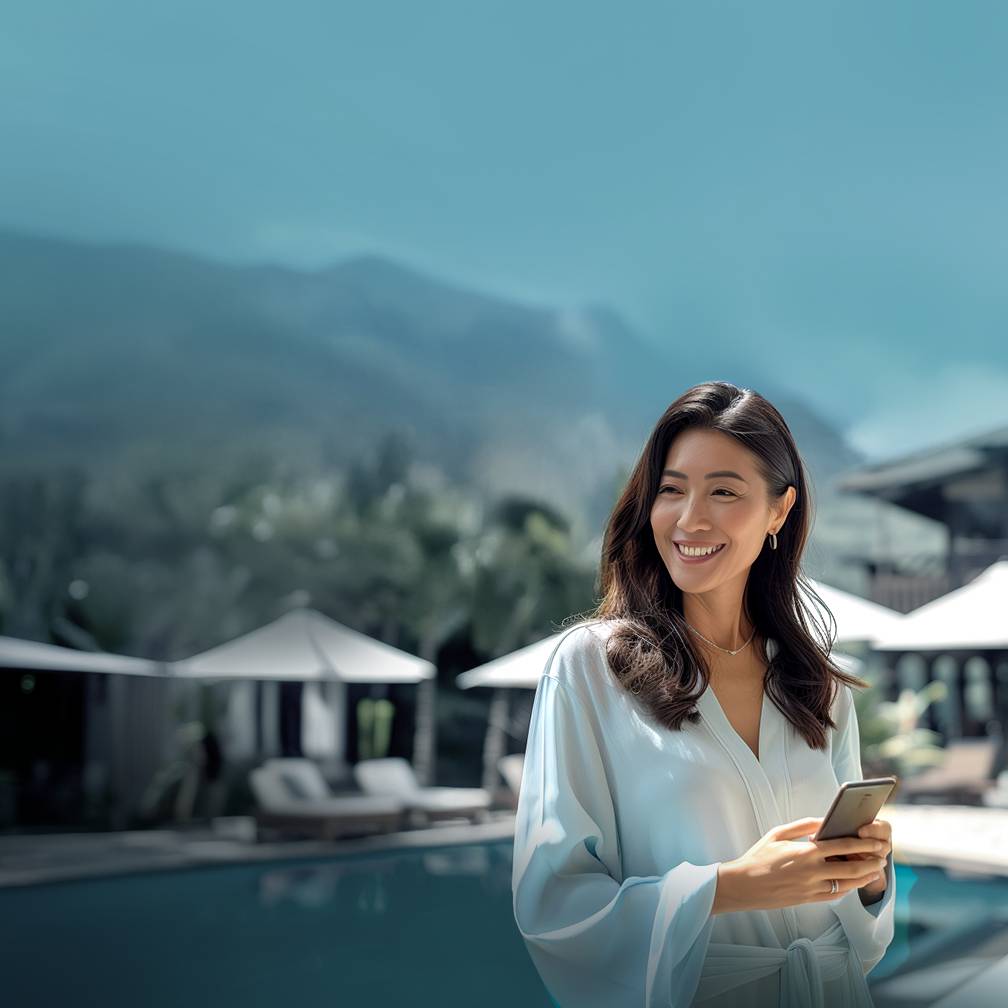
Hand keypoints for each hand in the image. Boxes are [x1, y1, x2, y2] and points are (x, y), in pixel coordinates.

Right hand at [714, 817, 887, 914]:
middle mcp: (812, 871)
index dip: (863, 843)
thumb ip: (803, 825)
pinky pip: (836, 894)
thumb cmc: (759, 856)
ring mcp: (812, 888)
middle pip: (852, 867)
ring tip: (875, 870)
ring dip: (865, 877)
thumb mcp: (778, 833)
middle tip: (883, 857)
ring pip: (848, 884)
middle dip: (871, 861)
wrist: (744, 885)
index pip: (842, 846)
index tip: (876, 841)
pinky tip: (854, 881)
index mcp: (806, 852)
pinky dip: (849, 887)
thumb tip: (824, 821)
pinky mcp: (809, 900)